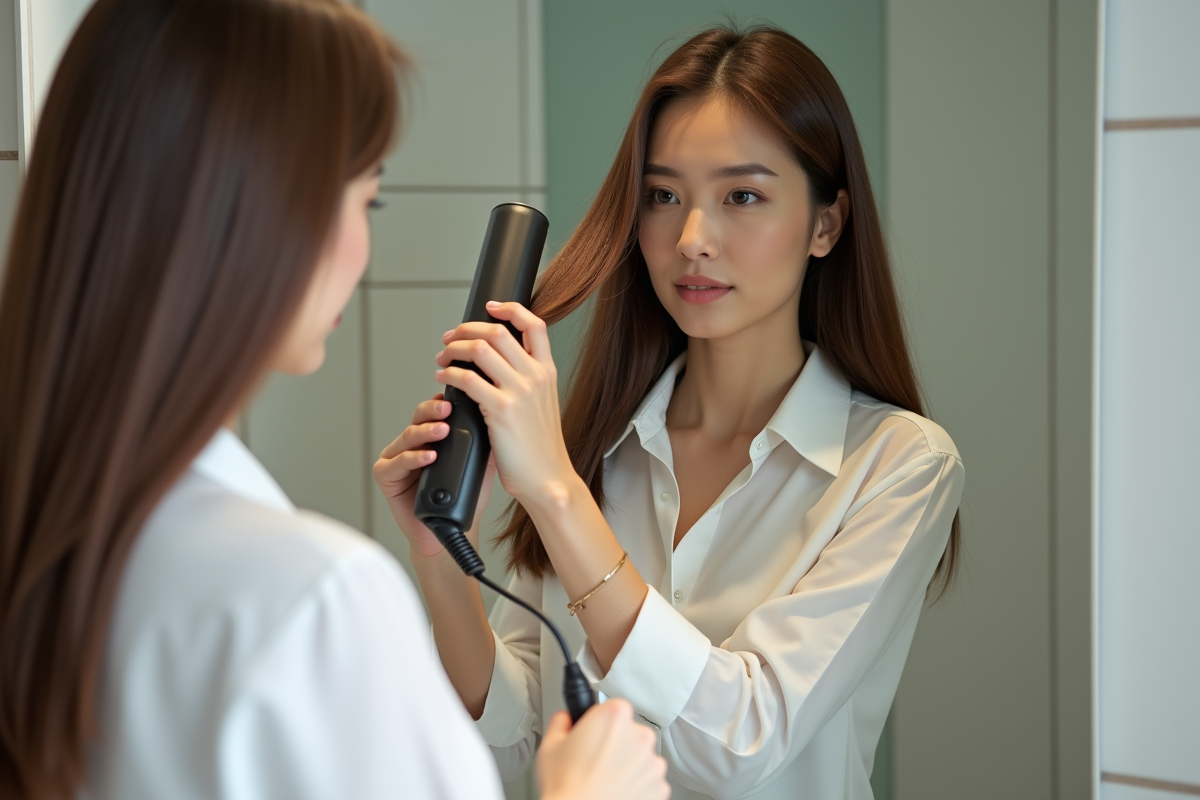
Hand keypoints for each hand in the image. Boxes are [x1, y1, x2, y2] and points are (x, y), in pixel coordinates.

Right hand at [372, 394, 495, 561]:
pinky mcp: (386, 475)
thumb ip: (485, 443)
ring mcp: (396, 458)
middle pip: (418, 418)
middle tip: (447, 409)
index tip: (456, 399)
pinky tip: (428, 457)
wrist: (450, 531)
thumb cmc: (463, 498)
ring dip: (425, 432)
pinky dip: (413, 458)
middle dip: (433, 411)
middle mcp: (412, 444)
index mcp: (431, 437)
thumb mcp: (480, 465)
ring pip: (407, 437)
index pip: (435, 412)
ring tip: (442, 431)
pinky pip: (397, 463)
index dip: (443, 403)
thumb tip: (498, 418)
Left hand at [435, 302, 576, 504]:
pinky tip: (443, 379)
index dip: (509, 308)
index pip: (534, 324)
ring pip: (479, 350)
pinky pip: (467, 379)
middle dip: (466, 330)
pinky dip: (449, 374)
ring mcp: (520, 392)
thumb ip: (525, 382)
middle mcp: (536, 376)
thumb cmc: (540, 449)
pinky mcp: (501, 410)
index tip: (489, 307)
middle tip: (449, 338)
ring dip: (453, 349)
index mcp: (548, 372)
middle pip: (497, 332)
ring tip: (441, 359)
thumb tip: (494, 366)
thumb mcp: (542, 406)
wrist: (548, 479)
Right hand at [537, 700, 669, 799]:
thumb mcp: (550, 745)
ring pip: (640, 758)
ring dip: (627, 766)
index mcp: (615, 717)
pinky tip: (616, 792)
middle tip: (593, 761)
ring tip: (603, 780)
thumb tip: (566, 719)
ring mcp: (652, 763)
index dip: (600, 722)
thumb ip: (561, 721)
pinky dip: (637, 786)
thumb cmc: (567, 788)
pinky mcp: (660, 788)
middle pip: (630, 732)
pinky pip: (648, 781)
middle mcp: (640, 736)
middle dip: (615, 743)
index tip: (593, 735)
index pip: (613, 708)